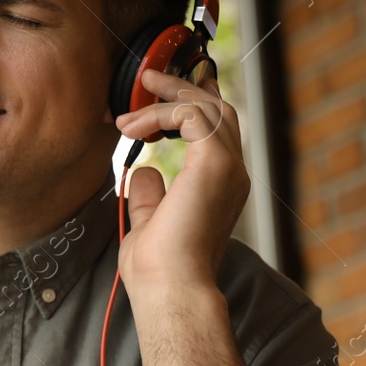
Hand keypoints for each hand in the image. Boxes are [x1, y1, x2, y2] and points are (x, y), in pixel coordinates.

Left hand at [113, 68, 250, 294]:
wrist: (171, 288)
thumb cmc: (159, 268)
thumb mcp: (151, 222)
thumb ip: (151, 196)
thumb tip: (143, 171)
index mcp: (222, 186)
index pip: (216, 133)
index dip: (190, 107)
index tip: (156, 98)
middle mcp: (232, 172)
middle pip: (218, 111)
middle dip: (184, 89)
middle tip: (149, 77)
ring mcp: (227, 166)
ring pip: (209, 106)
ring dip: (170, 94)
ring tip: (136, 91)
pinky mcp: (213, 162)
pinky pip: (191, 114)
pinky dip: (160, 112)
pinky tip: (132, 124)